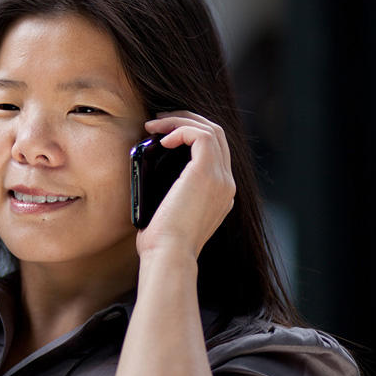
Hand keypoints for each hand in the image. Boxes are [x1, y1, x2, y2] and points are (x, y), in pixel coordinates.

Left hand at [136, 111, 235, 258]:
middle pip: (216, 135)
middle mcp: (226, 184)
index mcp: (220, 194)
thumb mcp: (169, 212)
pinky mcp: (208, 173)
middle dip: (186, 121)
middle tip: (158, 122)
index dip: (190, 135)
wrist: (169, 255)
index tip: (163, 135)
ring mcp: (222, 178)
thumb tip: (149, 170)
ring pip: (211, 129)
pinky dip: (180, 129)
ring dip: (180, 120)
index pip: (215, 152)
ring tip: (154, 124)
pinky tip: (162, 139)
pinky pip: (200, 135)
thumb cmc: (161, 242)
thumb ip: (170, 191)